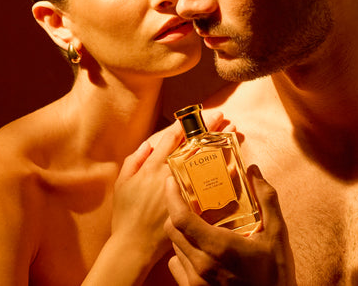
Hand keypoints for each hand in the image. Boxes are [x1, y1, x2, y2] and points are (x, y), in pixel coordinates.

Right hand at [112, 112, 231, 259]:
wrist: (134, 245)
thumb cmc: (126, 215)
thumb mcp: (123, 184)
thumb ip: (134, 162)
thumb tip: (147, 145)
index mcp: (152, 168)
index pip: (172, 139)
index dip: (186, 124)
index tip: (199, 112)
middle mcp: (169, 175)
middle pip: (193, 146)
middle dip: (209, 129)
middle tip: (224, 116)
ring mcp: (182, 190)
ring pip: (206, 162)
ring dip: (220, 145)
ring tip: (234, 132)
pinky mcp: (191, 206)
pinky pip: (211, 185)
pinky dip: (223, 175)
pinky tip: (235, 165)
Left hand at [164, 165, 296, 285]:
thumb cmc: (276, 275)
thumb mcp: (278, 234)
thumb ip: (266, 200)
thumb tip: (253, 171)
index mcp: (219, 247)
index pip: (181, 218)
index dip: (172, 197)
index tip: (172, 181)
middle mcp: (201, 265)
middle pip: (172, 231)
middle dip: (175, 211)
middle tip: (186, 199)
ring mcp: (195, 281)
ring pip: (174, 248)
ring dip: (181, 233)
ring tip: (196, 224)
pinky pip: (176, 267)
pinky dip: (182, 255)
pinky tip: (200, 251)